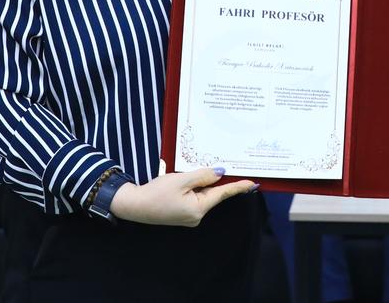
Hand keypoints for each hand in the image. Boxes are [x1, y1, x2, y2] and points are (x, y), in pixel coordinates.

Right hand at [110, 161, 256, 226]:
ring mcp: (189, 216)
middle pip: (211, 193)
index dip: (238, 187)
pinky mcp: (182, 214)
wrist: (134, 206)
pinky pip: (193, 198)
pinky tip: (180, 183)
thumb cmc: (156, 193)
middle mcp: (197, 215)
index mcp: (199, 208)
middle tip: (200, 171)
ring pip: (201, 194)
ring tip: (179, 178)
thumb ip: (203, 176)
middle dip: (208, 180)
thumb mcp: (181, 179)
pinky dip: (192, 188)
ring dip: (198, 183)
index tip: (253, 183)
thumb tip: (220, 173)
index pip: (222, 194)